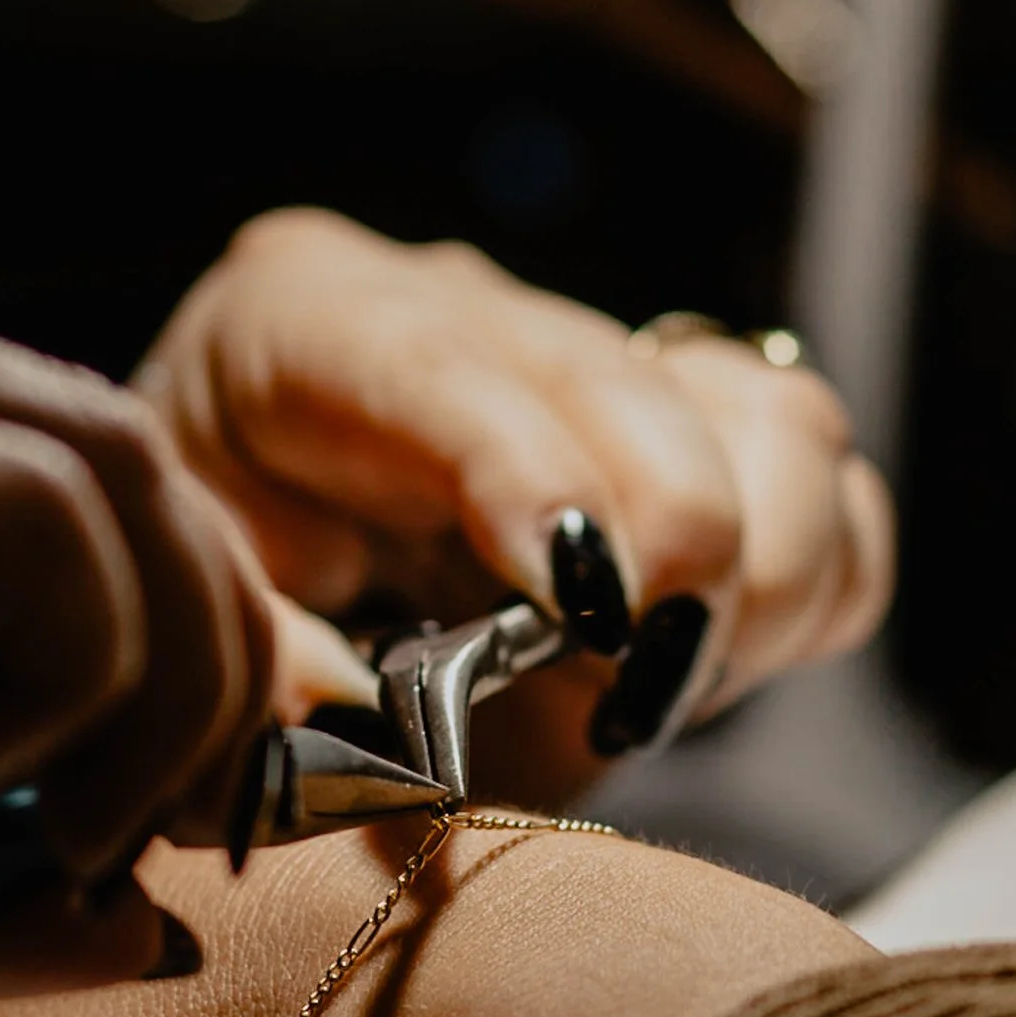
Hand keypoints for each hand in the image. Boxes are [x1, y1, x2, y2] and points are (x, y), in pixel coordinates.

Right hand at [0, 230, 280, 1011]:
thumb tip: (143, 902)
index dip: (152, 586)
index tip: (195, 755)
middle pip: (79, 417)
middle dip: (204, 625)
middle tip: (192, 812)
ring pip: (96, 461)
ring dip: (156, 676)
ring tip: (76, 834)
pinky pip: (45, 532)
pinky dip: (80, 676)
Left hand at [138, 209, 892, 795]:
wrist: (259, 588)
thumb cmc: (210, 599)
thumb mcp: (186, 623)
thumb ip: (248, 660)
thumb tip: (348, 709)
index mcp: (303, 320)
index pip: (432, 366)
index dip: (523, 468)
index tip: (579, 592)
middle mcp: (467, 306)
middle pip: (627, 385)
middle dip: (671, 542)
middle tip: (641, 690)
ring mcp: (597, 354)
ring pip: (770, 419)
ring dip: (757, 576)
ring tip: (661, 688)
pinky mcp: (697, 424)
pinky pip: (829, 485)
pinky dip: (810, 585)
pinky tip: (709, 664)